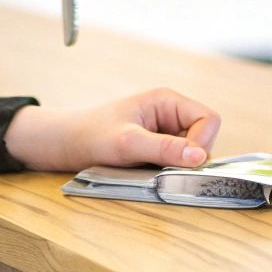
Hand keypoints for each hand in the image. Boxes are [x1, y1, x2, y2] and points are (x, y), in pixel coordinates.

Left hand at [3, 88, 222, 171]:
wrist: (62, 144)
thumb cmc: (90, 135)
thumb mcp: (127, 143)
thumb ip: (165, 149)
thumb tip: (200, 157)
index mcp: (167, 101)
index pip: (209, 119)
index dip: (202, 142)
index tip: (183, 162)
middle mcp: (169, 114)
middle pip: (204, 137)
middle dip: (189, 156)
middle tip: (160, 166)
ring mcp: (163, 131)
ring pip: (190, 153)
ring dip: (176, 165)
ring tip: (147, 167)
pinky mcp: (155, 147)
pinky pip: (175, 161)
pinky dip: (166, 170)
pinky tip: (145, 170)